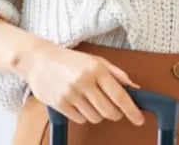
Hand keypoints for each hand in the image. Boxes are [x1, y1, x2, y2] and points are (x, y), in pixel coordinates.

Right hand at [16, 41, 144, 125]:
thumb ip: (117, 74)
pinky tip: (80, 104)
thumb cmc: (71, 60)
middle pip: (109, 111)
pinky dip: (84, 116)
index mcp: (97, 69)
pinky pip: (80, 119)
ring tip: (92, 102)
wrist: (39, 60)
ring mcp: (71, 94)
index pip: (119, 95)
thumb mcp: (97, 60)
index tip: (139, 119)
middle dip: (116, 114)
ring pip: (95, 117)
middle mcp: (84, 82)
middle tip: (115, 110)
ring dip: (99, 114)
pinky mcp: (59, 104)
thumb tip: (135, 88)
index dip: (131, 110)